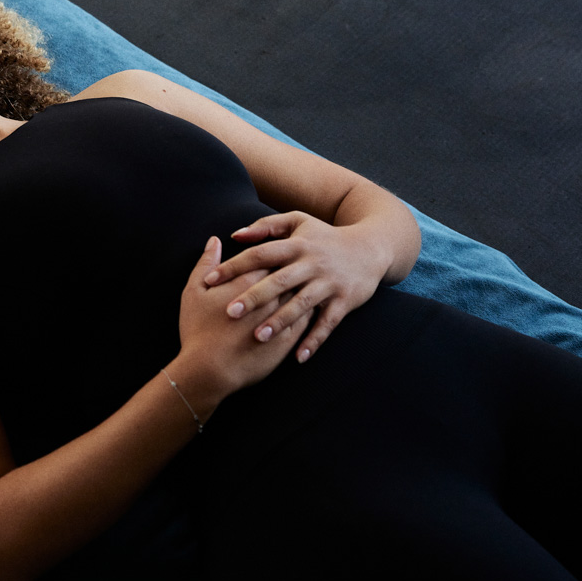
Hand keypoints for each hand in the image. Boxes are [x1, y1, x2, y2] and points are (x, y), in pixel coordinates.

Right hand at [175, 238, 313, 406]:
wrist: (211, 370)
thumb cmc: (199, 329)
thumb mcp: (194, 291)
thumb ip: (207, 262)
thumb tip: (215, 241)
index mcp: (249, 278)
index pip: (268, 255)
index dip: (270, 252)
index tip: (270, 252)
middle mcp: (272, 295)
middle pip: (289, 272)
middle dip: (290, 267)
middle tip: (290, 265)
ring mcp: (284, 317)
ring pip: (302, 294)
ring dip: (302, 287)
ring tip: (302, 284)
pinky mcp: (290, 339)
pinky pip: (307, 320)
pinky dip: (306, 311)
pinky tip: (305, 309)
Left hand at [203, 212, 385, 363]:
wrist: (371, 248)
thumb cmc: (324, 236)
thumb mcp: (298, 223)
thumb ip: (265, 227)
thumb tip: (234, 235)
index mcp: (296, 245)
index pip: (260, 254)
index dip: (234, 266)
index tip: (210, 281)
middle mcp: (311, 263)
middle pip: (278, 280)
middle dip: (253, 297)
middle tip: (228, 313)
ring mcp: (329, 283)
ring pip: (301, 304)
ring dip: (280, 321)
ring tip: (258, 337)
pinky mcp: (345, 301)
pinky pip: (328, 323)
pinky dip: (314, 340)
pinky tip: (298, 357)